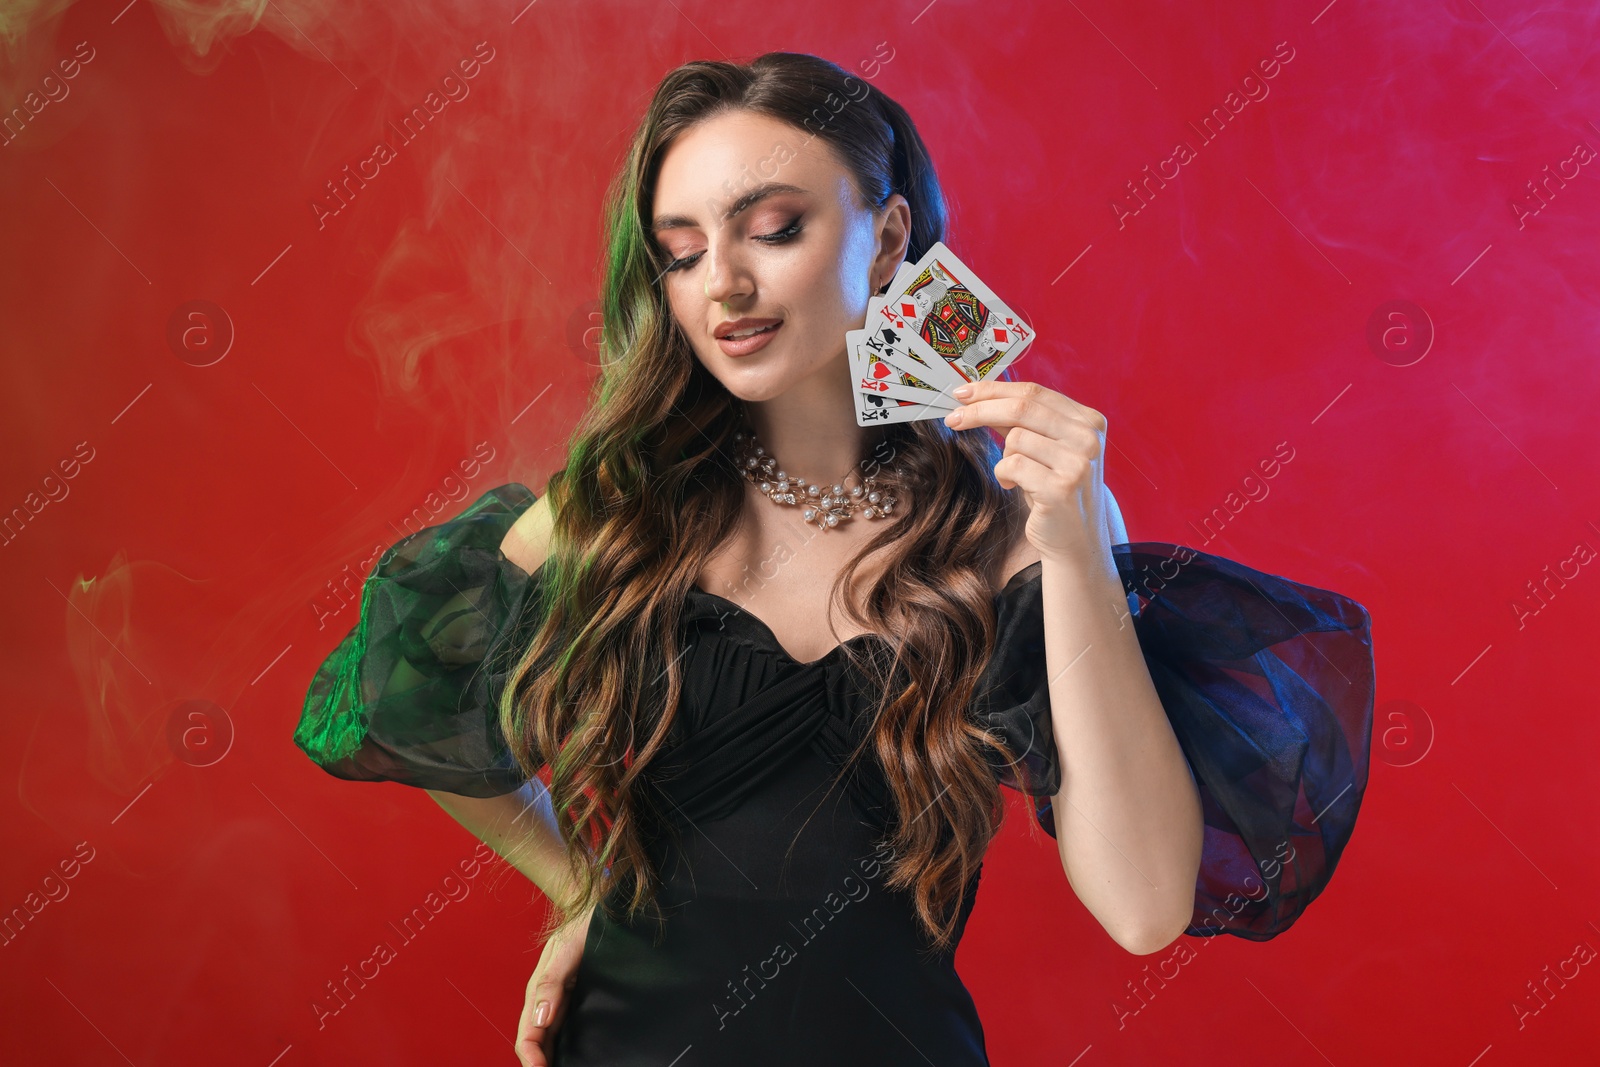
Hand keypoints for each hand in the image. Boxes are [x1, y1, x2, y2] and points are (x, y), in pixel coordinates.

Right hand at [515, 904, 594, 1066]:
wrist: (601, 909)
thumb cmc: (582, 925)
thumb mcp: (567, 949)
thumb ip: (552, 981)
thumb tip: (541, 1017)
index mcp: (538, 991)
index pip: (528, 1035)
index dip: (531, 1058)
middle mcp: (547, 1001)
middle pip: (537, 1043)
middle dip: (539, 1064)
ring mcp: (561, 1003)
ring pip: (550, 1041)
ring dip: (551, 1059)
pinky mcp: (576, 1002)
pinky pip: (566, 1031)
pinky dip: (565, 1049)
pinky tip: (577, 1058)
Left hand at [943, 379, 1111, 572]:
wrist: (1076, 540)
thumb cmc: (1054, 491)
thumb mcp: (1043, 450)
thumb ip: (1019, 422)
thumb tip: (979, 397)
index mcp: (1088, 421)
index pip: (1034, 391)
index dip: (994, 389)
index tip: (964, 392)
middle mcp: (1088, 438)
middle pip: (1022, 407)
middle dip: (980, 410)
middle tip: (953, 418)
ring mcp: (1078, 462)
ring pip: (1015, 438)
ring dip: (1003, 457)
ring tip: (1015, 475)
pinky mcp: (1061, 487)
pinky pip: (1012, 465)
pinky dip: (1004, 475)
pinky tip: (1014, 486)